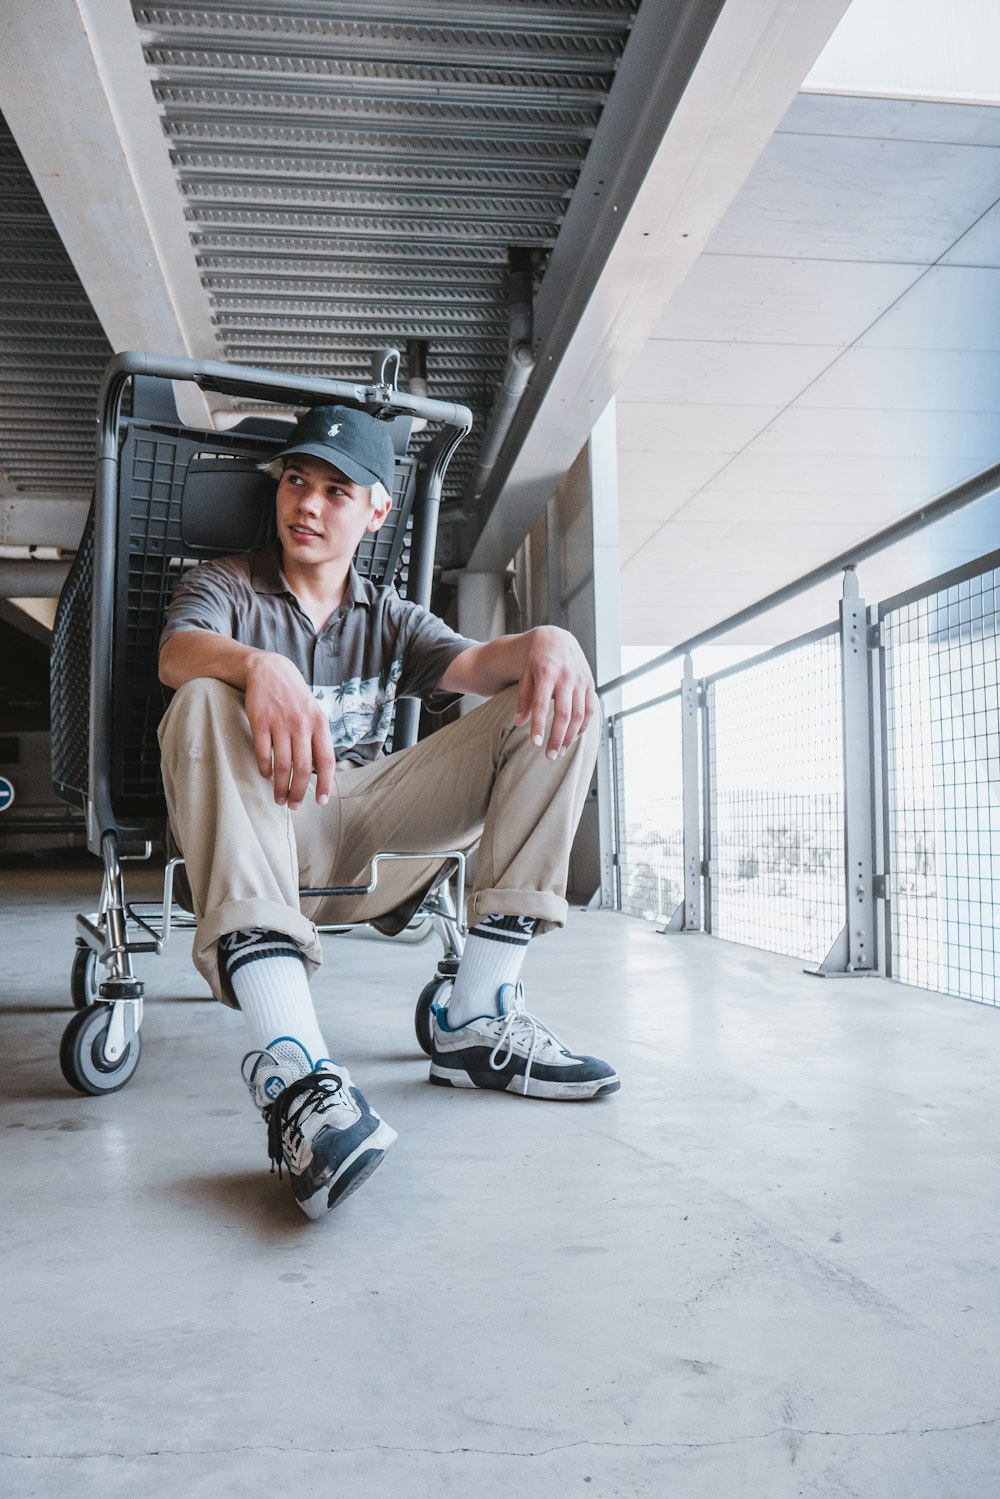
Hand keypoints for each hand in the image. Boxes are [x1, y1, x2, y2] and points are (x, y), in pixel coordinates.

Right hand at [244, 652, 334, 808]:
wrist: (269, 670)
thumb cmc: (295, 697)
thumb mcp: (314, 713)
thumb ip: (318, 739)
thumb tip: (320, 771)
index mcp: (319, 724)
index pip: (326, 760)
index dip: (325, 784)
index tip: (321, 801)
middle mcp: (302, 725)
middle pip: (303, 769)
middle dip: (299, 792)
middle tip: (294, 806)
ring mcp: (280, 724)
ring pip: (282, 766)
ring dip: (280, 787)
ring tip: (280, 799)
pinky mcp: (260, 722)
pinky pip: (263, 754)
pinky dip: (265, 770)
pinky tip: (266, 777)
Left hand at [513, 626, 596, 757]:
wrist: (556, 639)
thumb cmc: (536, 659)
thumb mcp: (525, 674)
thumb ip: (523, 698)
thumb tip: (519, 723)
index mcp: (547, 672)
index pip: (542, 704)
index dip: (539, 725)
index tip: (535, 744)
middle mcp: (567, 676)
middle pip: (564, 713)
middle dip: (557, 737)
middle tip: (550, 756)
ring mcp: (581, 680)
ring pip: (579, 714)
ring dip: (571, 736)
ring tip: (560, 751)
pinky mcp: (590, 683)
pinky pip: (590, 709)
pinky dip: (584, 726)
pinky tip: (574, 737)